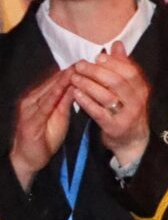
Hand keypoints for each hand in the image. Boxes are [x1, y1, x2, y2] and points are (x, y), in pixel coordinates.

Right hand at [9, 67, 74, 190]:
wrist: (29, 158)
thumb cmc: (46, 136)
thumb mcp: (59, 116)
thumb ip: (66, 101)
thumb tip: (79, 86)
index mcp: (39, 98)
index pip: (56, 82)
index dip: (71, 72)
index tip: (87, 63)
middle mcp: (32, 101)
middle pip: (52, 84)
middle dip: (68, 73)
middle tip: (84, 61)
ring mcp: (29, 110)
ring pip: (48, 92)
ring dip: (61, 81)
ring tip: (75, 70)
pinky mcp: (30, 121)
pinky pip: (44, 107)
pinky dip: (54, 97)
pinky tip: (63, 90)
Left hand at [66, 44, 150, 166]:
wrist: (132, 140)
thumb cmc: (127, 109)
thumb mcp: (129, 88)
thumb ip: (123, 66)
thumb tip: (117, 44)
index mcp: (141, 89)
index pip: (130, 72)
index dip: (113, 63)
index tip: (97, 57)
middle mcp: (137, 102)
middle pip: (117, 82)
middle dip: (96, 72)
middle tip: (80, 65)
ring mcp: (127, 115)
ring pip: (106, 96)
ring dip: (88, 85)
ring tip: (74, 78)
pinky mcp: (115, 127)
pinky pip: (98, 112)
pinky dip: (86, 102)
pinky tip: (76, 94)